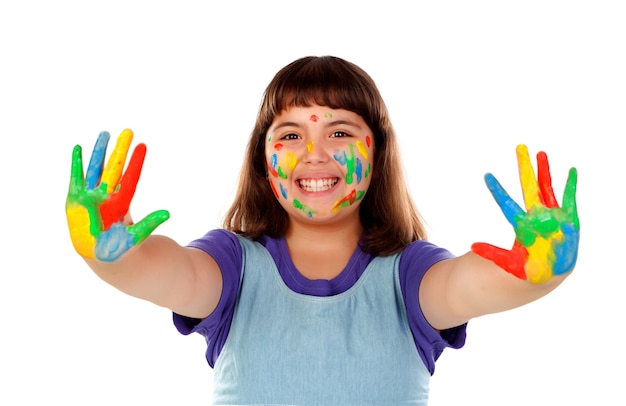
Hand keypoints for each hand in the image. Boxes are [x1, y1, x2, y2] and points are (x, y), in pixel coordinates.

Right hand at [66, 129, 169, 261]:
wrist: (101, 257)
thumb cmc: (120, 249)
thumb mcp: (135, 237)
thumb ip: (148, 224)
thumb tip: (167, 213)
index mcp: (122, 202)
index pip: (131, 177)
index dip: (136, 162)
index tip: (143, 146)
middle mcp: (108, 196)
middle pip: (115, 168)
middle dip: (120, 150)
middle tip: (128, 131)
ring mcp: (91, 196)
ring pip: (97, 169)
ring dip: (100, 152)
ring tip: (105, 134)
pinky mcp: (76, 200)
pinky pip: (76, 178)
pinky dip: (77, 164)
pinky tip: (78, 148)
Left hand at [471, 144, 578, 283]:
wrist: (550, 273)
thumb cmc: (528, 269)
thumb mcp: (510, 263)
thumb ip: (494, 254)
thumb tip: (471, 247)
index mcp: (521, 225)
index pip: (506, 203)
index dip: (497, 190)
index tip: (486, 176)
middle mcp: (535, 215)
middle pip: (528, 187)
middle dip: (524, 168)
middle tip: (519, 147)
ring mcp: (552, 215)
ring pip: (546, 188)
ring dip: (544, 171)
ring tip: (540, 153)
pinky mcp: (568, 219)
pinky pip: (569, 199)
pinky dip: (571, 185)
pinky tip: (571, 171)